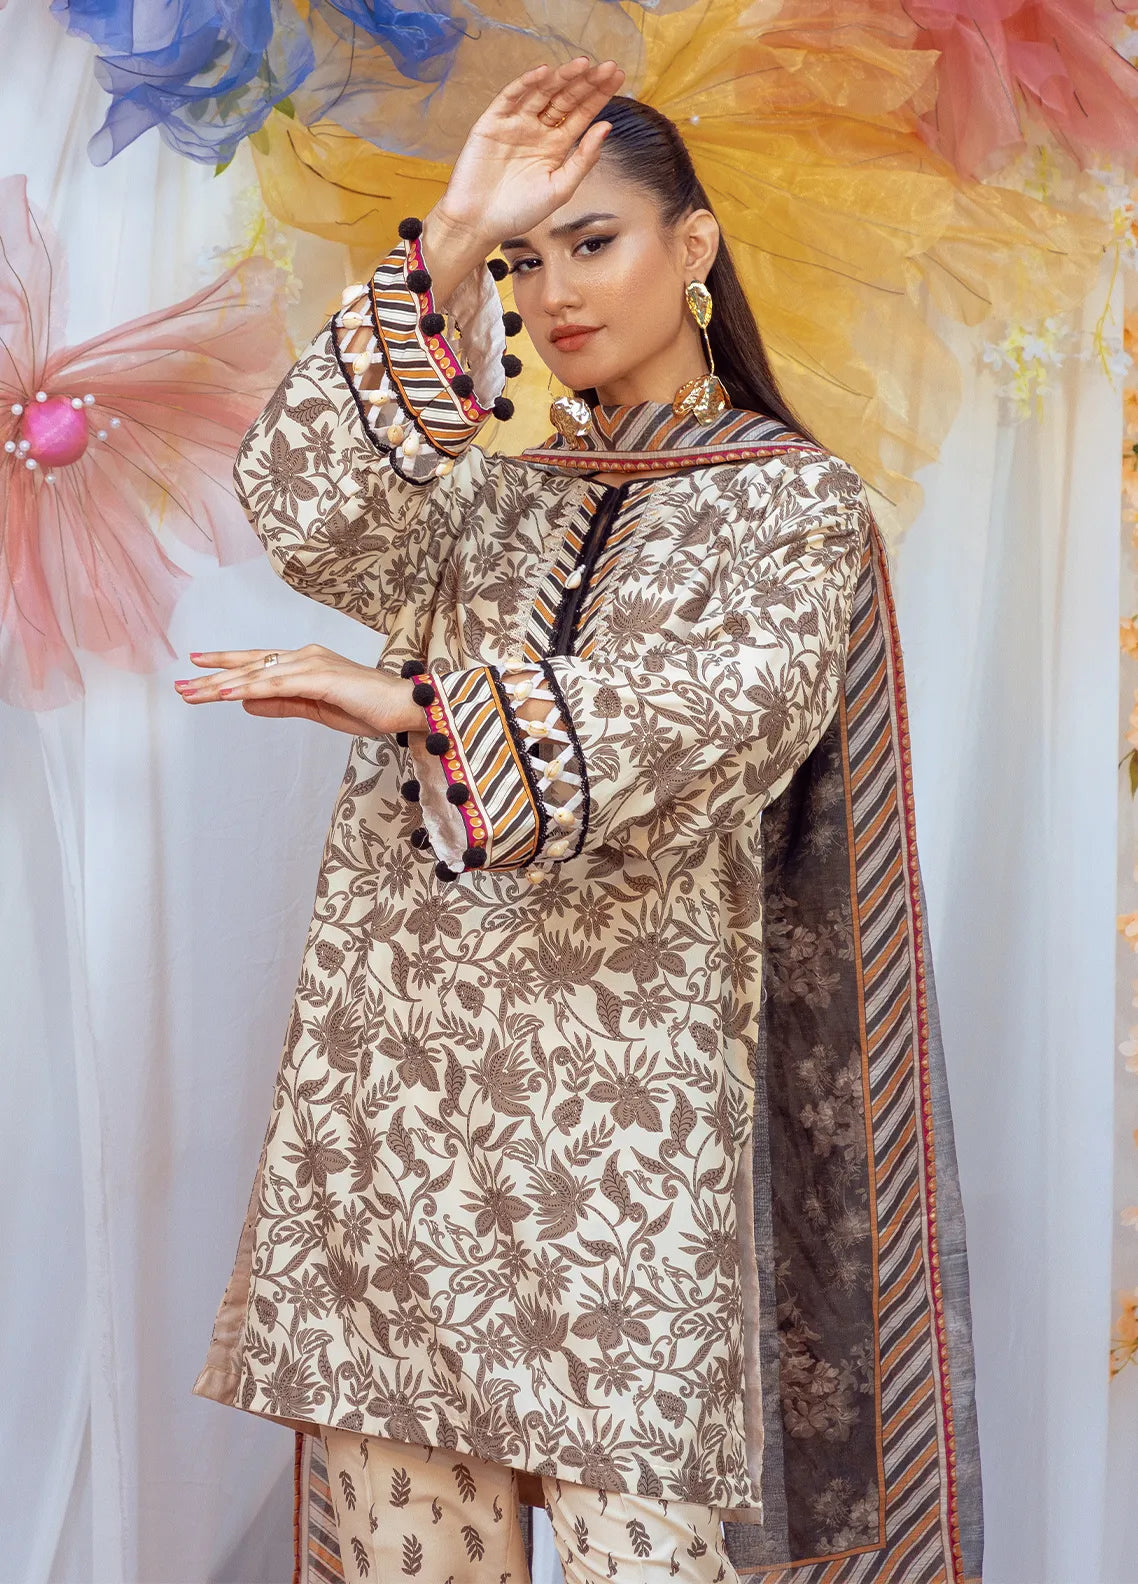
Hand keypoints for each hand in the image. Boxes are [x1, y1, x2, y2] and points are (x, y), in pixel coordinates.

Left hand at [174, 646, 422, 736]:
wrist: (407, 706)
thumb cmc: (370, 708)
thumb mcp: (318, 709)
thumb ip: (283, 704)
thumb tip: (247, 703)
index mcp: (306, 663)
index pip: (258, 663)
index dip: (227, 664)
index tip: (197, 668)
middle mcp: (305, 657)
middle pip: (251, 666)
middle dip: (213, 676)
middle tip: (180, 686)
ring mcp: (313, 664)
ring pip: (258, 674)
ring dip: (222, 684)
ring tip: (193, 693)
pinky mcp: (321, 678)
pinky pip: (277, 685)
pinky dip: (249, 689)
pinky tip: (225, 695)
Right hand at [434, 56, 625, 253]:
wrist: (479, 223)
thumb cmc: (520, 212)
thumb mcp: (560, 189)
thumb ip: (583, 159)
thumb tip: (606, 127)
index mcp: (557, 146)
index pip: (582, 113)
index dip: (598, 95)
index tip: (618, 76)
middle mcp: (538, 131)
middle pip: (565, 98)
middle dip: (586, 82)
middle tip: (607, 66)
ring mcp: (516, 124)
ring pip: (542, 93)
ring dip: (561, 78)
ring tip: (582, 65)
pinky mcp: (493, 122)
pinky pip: (510, 97)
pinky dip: (526, 84)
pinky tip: (544, 73)